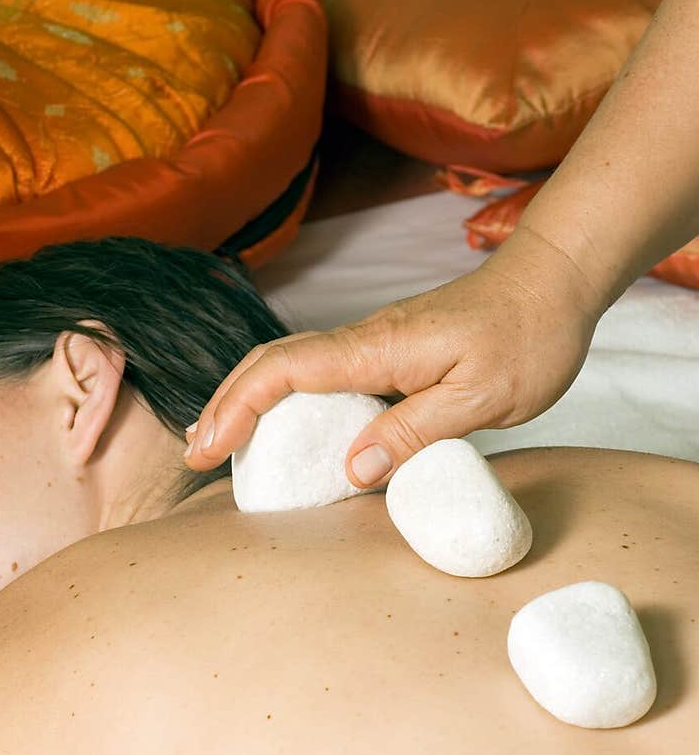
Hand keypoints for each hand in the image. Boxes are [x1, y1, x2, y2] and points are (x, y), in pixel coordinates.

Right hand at [183, 230, 600, 486]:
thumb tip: (352, 469)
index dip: (239, 408)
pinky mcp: (388, 351)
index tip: (211, 448)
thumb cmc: (528, 337)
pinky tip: (285, 425)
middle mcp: (365, 340)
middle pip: (271, 363)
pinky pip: (320, 372)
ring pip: (291, 365)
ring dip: (248, 399)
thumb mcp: (483, 397)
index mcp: (378, 348)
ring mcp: (374, 343)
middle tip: (198, 453)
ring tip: (221, 440)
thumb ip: (416, 431)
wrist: (554, 285)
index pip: (284, 371)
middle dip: (226, 404)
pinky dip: (284, 396)